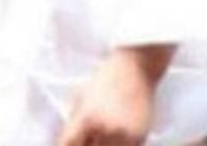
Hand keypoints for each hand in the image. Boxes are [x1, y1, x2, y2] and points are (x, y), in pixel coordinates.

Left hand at [56, 44, 172, 145]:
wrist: (134, 69)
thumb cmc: (105, 78)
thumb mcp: (81, 95)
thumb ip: (74, 120)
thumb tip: (68, 138)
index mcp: (86, 117)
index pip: (68, 144)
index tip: (67, 144)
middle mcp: (105, 129)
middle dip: (84, 144)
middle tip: (86, 137)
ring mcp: (123, 135)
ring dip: (101, 145)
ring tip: (100, 137)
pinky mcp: (140, 137)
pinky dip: (118, 145)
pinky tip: (114, 138)